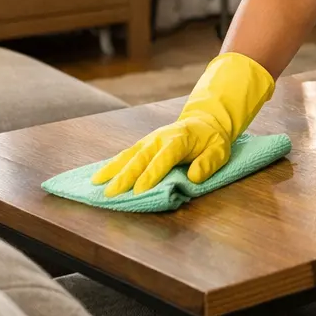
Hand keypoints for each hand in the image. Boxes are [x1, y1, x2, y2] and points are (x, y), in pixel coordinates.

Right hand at [92, 51, 273, 196]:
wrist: (204, 122)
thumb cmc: (212, 140)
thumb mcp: (220, 150)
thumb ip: (208, 163)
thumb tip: (194, 176)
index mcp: (180, 140)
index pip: (164, 158)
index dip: (151, 174)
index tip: (138, 190)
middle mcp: (160, 139)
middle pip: (140, 158)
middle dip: (125, 176)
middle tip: (111, 193)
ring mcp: (149, 141)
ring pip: (128, 155)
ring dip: (112, 170)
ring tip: (96, 184)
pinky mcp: (143, 145)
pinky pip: (125, 155)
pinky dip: (111, 165)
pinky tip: (99, 175)